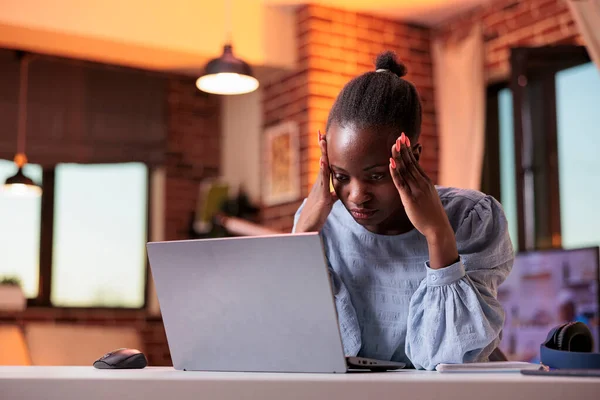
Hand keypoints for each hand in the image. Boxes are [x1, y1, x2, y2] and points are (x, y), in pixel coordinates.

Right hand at [294, 131, 337, 232]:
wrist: (307, 228)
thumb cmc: (316, 216)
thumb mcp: (327, 203)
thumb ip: (332, 195)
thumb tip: (337, 192)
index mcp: (322, 184)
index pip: (326, 164)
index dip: (326, 152)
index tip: (326, 138)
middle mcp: (319, 184)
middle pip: (322, 162)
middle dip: (322, 147)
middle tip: (321, 132)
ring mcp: (319, 189)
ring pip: (322, 168)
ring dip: (323, 154)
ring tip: (322, 140)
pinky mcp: (322, 197)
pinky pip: (323, 181)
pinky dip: (323, 170)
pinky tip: (324, 161)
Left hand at [389, 133, 457, 268]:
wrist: (438, 228)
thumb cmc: (431, 215)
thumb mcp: (427, 197)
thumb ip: (421, 188)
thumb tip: (416, 183)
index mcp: (426, 181)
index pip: (416, 162)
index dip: (409, 150)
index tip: (404, 139)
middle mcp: (422, 183)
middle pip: (411, 162)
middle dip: (404, 148)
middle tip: (399, 135)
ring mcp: (416, 189)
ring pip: (406, 170)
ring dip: (399, 156)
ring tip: (393, 144)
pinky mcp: (410, 198)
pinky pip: (401, 182)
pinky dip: (395, 172)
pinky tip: (391, 163)